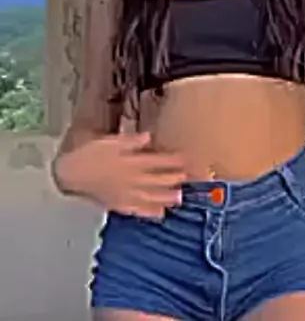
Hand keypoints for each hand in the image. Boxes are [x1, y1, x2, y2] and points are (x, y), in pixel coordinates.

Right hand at [55, 132, 185, 217]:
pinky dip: (149, 212)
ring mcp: (126, 194)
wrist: (71, 173)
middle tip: (187, 178)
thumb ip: (131, 141)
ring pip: (150, 196)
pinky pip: (136, 210)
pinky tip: (159, 214)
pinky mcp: (118, 204)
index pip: (157, 161)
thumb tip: (148, 137)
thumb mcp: (111, 141)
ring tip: (180, 198)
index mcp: (131, 161)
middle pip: (157, 179)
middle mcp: (132, 179)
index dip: (172, 160)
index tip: (185, 158)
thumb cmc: (91, 154)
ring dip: (166, 196)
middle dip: (173, 178)